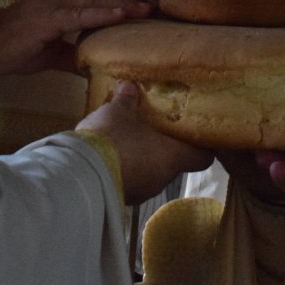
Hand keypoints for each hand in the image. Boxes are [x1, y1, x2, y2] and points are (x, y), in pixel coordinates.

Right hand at [0, 0, 149, 80]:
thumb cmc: (15, 50)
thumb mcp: (51, 54)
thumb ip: (73, 55)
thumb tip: (94, 66)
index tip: (144, 4)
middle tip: (154, 3)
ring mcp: (53, 1)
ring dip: (122, 4)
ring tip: (147, 8)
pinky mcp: (49, 15)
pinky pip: (81, 13)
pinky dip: (103, 13)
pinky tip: (122, 15)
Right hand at [79, 81, 210, 202]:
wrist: (82, 176)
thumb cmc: (113, 138)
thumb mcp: (117, 110)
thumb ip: (127, 99)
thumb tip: (129, 86)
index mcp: (172, 155)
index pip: (202, 157)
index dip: (201, 145)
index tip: (195, 131)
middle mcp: (164, 177)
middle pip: (174, 162)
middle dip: (163, 146)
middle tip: (153, 127)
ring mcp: (143, 191)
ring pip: (151, 172)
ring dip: (142, 158)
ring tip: (126, 139)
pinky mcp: (123, 198)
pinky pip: (131, 180)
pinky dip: (126, 169)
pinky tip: (110, 155)